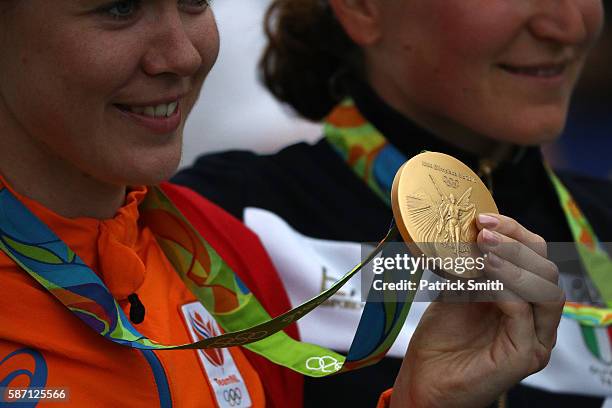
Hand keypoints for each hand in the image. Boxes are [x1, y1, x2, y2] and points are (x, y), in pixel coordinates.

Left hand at [390, 213, 563, 407]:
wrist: (425, 379)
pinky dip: (505, 289)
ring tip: (484, 249)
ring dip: (514, 263)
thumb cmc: (441, 338)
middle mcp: (536, 319)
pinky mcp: (525, 357)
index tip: (483, 218)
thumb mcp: (456, 290)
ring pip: (546, 290)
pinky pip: (524, 314)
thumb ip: (470, 265)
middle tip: (483, 231)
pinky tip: (483, 278)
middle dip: (515, 243)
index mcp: (524, 300)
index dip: (514, 232)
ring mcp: (535, 339)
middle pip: (546, 269)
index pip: (535, 257)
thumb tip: (469, 227)